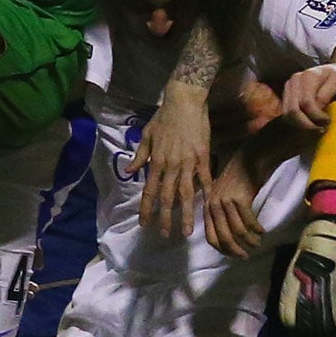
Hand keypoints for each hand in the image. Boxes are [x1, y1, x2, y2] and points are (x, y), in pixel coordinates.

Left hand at [130, 84, 210, 238]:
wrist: (184, 101)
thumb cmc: (164, 117)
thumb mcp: (146, 135)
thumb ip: (139, 156)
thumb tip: (128, 172)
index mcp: (156, 161)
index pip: (149, 191)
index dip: (147, 209)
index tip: (145, 224)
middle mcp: (170, 165)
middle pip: (166, 197)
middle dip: (165, 218)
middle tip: (165, 235)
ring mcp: (188, 162)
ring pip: (186, 193)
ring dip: (185, 213)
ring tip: (186, 231)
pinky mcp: (202, 156)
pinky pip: (205, 178)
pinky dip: (206, 193)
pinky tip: (207, 206)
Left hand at [203, 151, 264, 258]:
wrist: (249, 158)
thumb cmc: (238, 179)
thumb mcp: (223, 197)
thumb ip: (221, 215)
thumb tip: (228, 239)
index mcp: (207, 207)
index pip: (210, 237)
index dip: (223, 249)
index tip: (234, 255)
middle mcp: (214, 205)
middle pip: (224, 237)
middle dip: (236, 250)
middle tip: (246, 255)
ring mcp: (226, 201)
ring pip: (238, 231)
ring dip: (249, 240)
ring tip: (257, 243)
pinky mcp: (240, 198)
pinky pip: (249, 221)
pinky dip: (256, 229)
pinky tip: (262, 231)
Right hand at [281, 64, 335, 129]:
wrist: (334, 75)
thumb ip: (326, 94)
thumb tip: (316, 108)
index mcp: (308, 76)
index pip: (307, 103)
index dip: (317, 116)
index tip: (328, 121)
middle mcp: (295, 81)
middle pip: (293, 110)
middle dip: (307, 124)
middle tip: (321, 129)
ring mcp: (288, 88)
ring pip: (287, 114)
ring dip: (301, 125)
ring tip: (316, 127)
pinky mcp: (286, 96)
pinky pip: (286, 115)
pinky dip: (296, 123)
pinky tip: (309, 124)